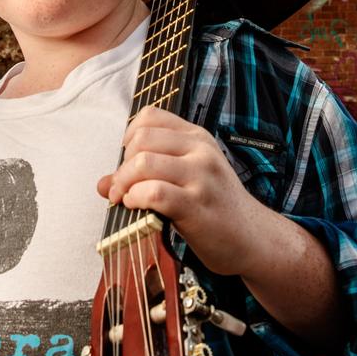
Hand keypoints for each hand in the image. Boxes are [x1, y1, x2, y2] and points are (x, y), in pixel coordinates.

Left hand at [96, 105, 258, 275]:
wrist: (253, 239)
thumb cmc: (216, 207)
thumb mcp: (189, 178)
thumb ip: (147, 173)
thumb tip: (102, 183)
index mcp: (197, 138)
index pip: (150, 116)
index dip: (129, 137)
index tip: (128, 161)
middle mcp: (200, 151)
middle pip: (141, 139)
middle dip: (122, 165)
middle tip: (120, 188)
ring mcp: (201, 177)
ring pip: (144, 163)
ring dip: (124, 183)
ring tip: (125, 199)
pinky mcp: (197, 205)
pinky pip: (154, 192)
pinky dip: (136, 198)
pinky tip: (136, 207)